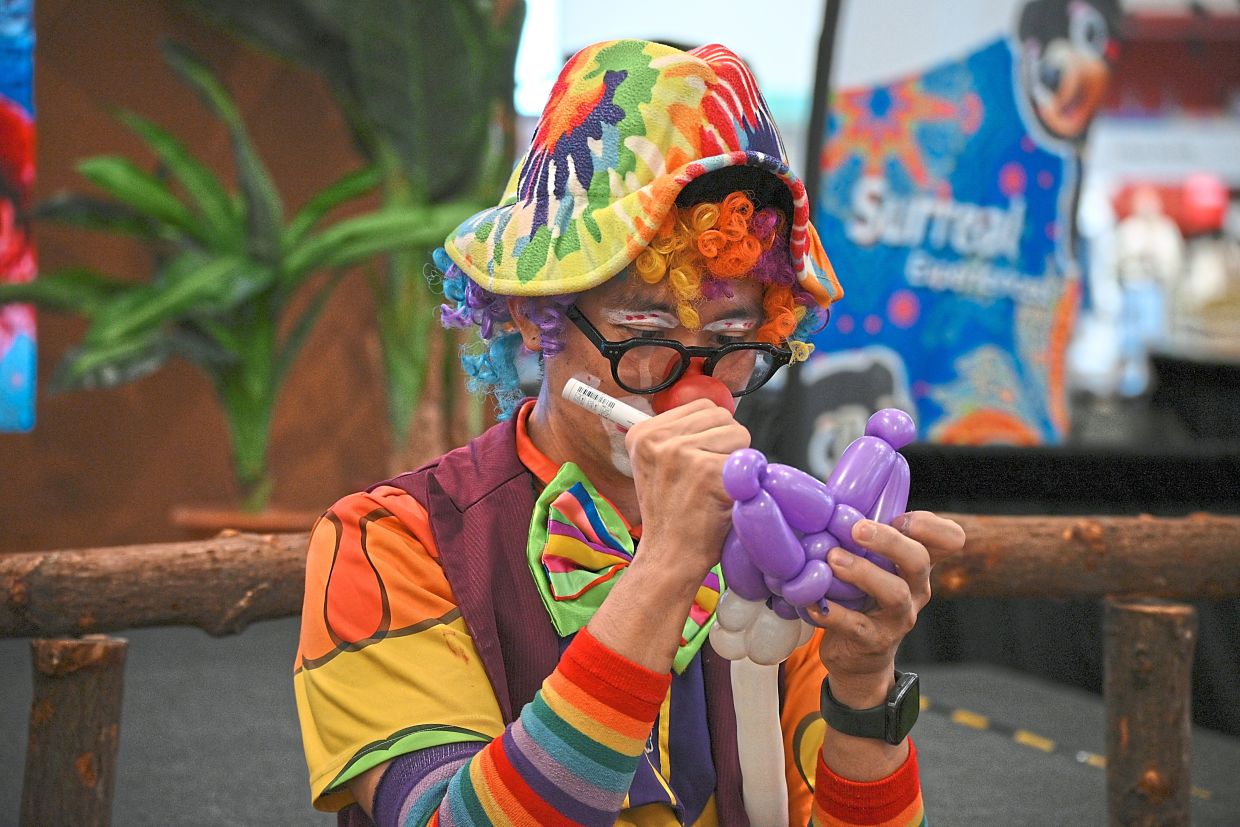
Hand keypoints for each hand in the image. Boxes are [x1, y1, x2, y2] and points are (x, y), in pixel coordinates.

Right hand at [624, 399, 750, 578]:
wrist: (669, 555)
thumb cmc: (671, 513)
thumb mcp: (656, 465)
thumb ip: (678, 434)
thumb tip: (716, 411)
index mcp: (643, 433)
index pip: (701, 406)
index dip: (711, 432)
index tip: (699, 460)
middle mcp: (659, 439)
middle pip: (722, 417)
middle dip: (727, 445)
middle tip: (709, 478)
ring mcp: (682, 454)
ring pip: (739, 434)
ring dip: (737, 461)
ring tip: (715, 487)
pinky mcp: (708, 472)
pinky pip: (747, 462)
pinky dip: (744, 482)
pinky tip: (724, 499)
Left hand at [806, 510, 964, 705]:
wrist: (858, 655)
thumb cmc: (860, 596)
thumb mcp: (870, 563)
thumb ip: (861, 536)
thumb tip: (826, 500)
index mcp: (917, 563)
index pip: (949, 539)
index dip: (930, 525)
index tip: (899, 517)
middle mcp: (916, 588)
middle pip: (919, 559)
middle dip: (889, 541)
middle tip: (856, 529)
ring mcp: (898, 617)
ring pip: (894, 593)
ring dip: (862, 572)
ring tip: (833, 560)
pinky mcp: (874, 641)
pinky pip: (856, 626)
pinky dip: (832, 612)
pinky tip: (812, 601)